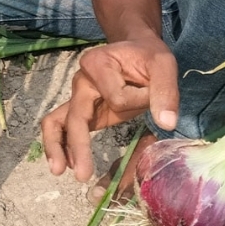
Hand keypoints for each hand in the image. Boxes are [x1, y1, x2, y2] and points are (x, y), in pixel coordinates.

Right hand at [40, 37, 177, 180]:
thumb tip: (166, 123)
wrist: (138, 51)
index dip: (137, 101)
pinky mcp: (83, 110)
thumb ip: (165, 91)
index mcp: (98, 64)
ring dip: (57, 147)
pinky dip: (62, 145)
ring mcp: (79, 96)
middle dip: (78, 144)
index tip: (151, 92)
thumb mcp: (163, 65)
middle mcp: (82, 80)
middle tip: (83, 174)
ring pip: (57, 121)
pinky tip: (70, 164)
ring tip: (60, 171)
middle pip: (75, 115)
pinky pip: (62, 126)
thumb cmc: (148, 56)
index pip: (115, 97)